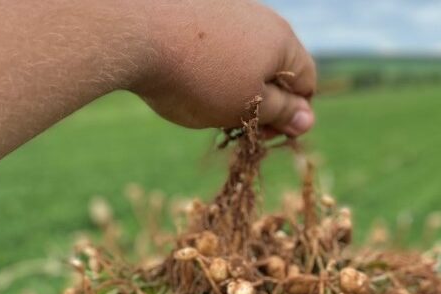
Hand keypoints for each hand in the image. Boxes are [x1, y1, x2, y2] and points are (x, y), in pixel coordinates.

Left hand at [135, 0, 316, 136]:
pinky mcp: (199, 6)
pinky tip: (186, 75)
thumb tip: (308, 119)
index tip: (265, 133)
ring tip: (205, 100)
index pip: (307, 84)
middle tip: (234, 122)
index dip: (292, 115)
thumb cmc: (197, 78)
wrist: (132, 31)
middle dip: (262, 99)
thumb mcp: (246, 107)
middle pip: (276, 67)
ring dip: (235, 82)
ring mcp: (229, 7)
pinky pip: (218, 41)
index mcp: (283, 40)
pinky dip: (211, 62)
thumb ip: (281, 113)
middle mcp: (261, 17)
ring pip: (245, 55)